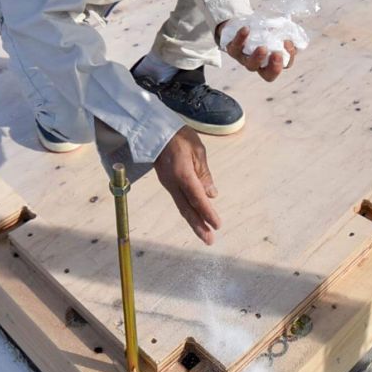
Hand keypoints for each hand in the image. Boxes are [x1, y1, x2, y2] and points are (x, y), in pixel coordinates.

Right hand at [155, 126, 220, 244]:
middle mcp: (173, 182)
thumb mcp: (197, 151)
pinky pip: (178, 199)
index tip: (217, 225)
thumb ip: (204, 174)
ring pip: (182, 206)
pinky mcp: (166, 181)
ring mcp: (167, 183)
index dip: (207, 213)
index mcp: (183, 174)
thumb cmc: (179, 136)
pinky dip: (188, 210)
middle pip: (187, 208)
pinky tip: (195, 216)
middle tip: (209, 241)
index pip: (197, 198)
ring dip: (193, 221)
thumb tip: (212, 194)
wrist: (155, 129)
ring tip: (204, 234)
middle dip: (198, 226)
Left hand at [219, 24, 295, 82]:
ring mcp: (244, 59)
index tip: (287, 44)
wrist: (237, 25)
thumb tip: (292, 33)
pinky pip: (236, 46)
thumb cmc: (260, 31)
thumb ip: (285, 33)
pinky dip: (241, 38)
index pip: (283, 66)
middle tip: (277, 54)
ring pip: (250, 64)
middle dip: (274, 67)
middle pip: (266, 74)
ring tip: (263, 48)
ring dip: (258, 57)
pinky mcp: (232, 49)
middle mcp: (258, 64)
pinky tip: (246, 29)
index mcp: (271, 62)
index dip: (287, 59)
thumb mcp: (274, 31)